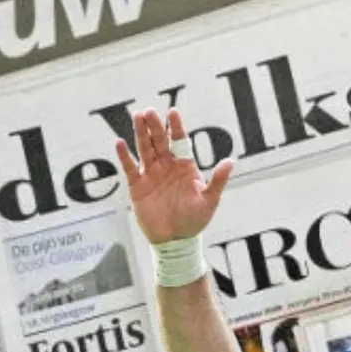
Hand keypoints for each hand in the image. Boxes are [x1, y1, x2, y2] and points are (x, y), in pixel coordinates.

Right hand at [116, 108, 233, 243]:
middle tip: (149, 111)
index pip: (180, 142)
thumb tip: (231, 161)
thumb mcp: (209, 200)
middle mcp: (167, 166)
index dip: (176, 127)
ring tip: (137, 117)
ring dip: (140, 134)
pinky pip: (130, 168)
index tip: (173, 112)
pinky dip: (125, 157)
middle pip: (159, 141)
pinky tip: (120, 143)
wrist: (176, 240)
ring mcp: (151, 174)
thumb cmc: (195, 220)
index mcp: (185, 166)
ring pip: (145, 149)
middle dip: (155, 126)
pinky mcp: (138, 186)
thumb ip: (218, 180)